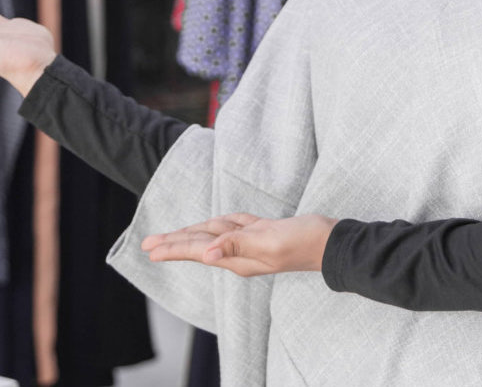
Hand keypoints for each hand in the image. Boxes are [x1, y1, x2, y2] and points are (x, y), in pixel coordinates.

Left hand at [140, 213, 338, 277]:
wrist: (333, 242)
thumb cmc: (304, 242)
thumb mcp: (270, 243)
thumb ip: (238, 246)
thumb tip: (209, 255)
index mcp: (239, 257)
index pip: (198, 250)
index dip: (173, 248)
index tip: (150, 250)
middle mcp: (241, 252)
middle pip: (200, 244)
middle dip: (173, 243)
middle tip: (148, 245)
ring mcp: (252, 243)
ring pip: (214, 234)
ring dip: (191, 234)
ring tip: (170, 238)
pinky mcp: (263, 232)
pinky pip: (233, 227)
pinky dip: (218, 225)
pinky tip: (211, 227)